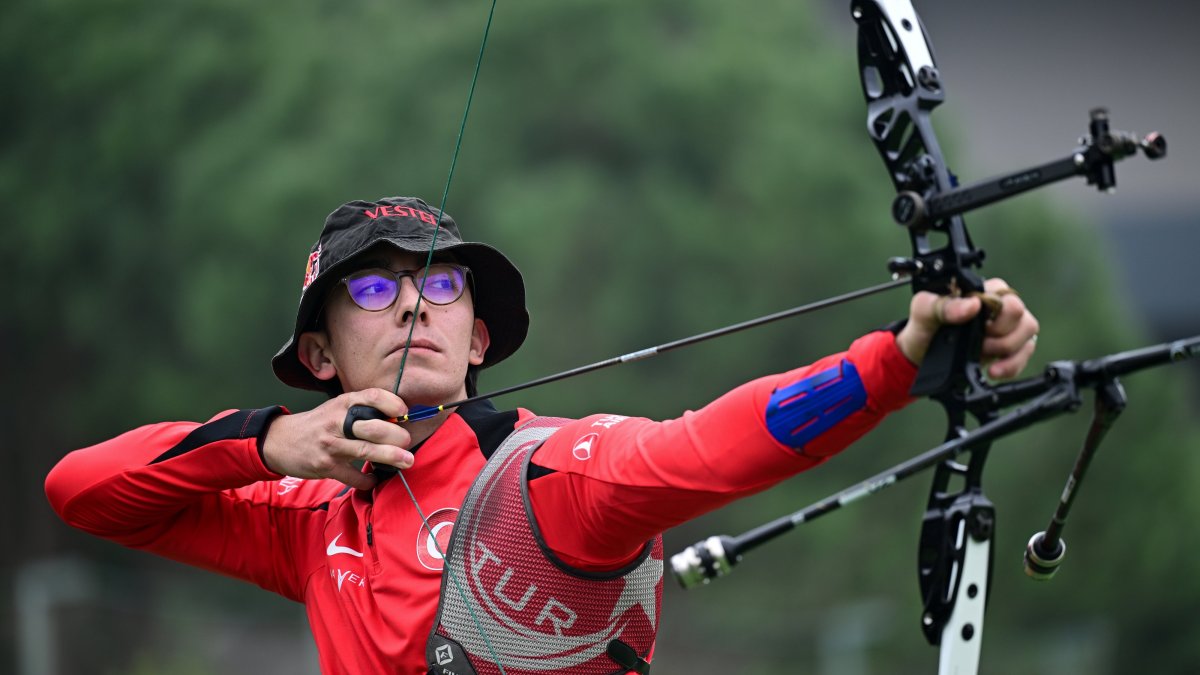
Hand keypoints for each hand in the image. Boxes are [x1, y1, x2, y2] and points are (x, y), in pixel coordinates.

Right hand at [261, 388, 413, 489]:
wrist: (280, 441)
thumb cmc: (318, 424)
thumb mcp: (337, 409)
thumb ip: (362, 411)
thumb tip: (398, 421)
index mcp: (344, 403)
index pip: (373, 396)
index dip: (393, 403)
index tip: (404, 413)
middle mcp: (337, 421)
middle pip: (374, 427)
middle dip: (397, 435)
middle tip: (408, 441)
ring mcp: (331, 444)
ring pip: (367, 450)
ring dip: (391, 456)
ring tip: (407, 460)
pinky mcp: (325, 466)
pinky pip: (353, 476)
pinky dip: (366, 480)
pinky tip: (374, 480)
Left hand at [895, 277, 1039, 379]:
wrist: (922, 354)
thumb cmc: (925, 327)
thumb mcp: (923, 312)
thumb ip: (943, 305)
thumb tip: (972, 305)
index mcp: (982, 290)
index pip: (1005, 296)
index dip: (993, 317)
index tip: (975, 328)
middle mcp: (1000, 304)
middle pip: (1022, 316)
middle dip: (999, 335)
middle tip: (978, 342)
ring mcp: (1009, 325)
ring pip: (1028, 332)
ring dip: (1006, 350)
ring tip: (981, 354)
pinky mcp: (1013, 345)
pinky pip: (1026, 353)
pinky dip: (1011, 366)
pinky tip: (993, 370)